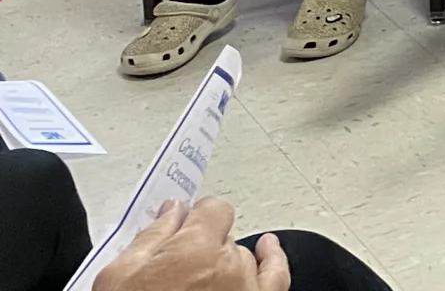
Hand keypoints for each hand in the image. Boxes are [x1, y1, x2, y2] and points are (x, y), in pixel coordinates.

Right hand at [98, 199, 286, 289]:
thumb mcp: (119, 277)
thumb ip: (150, 237)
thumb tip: (171, 212)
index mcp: (194, 250)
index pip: (212, 211)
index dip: (195, 219)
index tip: (183, 228)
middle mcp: (228, 266)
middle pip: (223, 240)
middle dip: (202, 250)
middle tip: (176, 274)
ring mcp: (245, 289)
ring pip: (243, 260)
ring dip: (225, 266)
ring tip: (196, 286)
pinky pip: (276, 277)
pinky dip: (273, 261)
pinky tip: (268, 249)